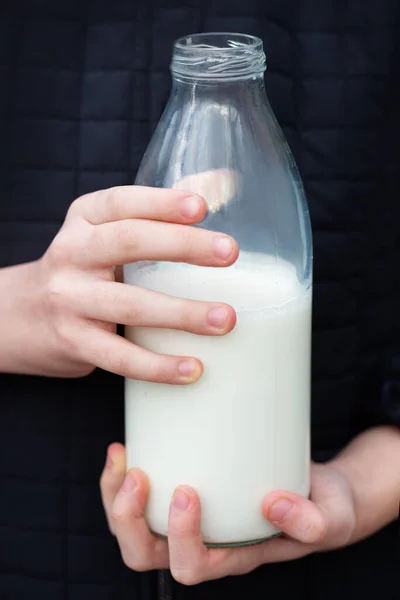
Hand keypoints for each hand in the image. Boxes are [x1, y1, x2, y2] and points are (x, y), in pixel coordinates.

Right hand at [22, 183, 237, 377]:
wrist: (20, 315)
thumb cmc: (84, 268)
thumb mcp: (107, 230)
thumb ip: (160, 210)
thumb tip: (224, 184)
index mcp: (85, 219)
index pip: (122, 202)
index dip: (162, 202)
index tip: (201, 206)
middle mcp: (72, 253)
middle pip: (128, 242)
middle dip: (182, 245)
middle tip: (229, 252)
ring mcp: (69, 300)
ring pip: (129, 304)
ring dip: (181, 313)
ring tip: (225, 319)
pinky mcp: (74, 342)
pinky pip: (120, 357)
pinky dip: (158, 365)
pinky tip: (192, 369)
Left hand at [100, 444, 356, 585]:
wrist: (317, 492)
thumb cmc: (322, 506)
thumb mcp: (330, 515)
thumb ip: (312, 521)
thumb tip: (273, 506)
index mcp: (235, 555)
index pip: (194, 565)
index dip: (180, 536)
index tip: (187, 489)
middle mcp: (205, 543)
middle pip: (147, 555)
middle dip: (130, 520)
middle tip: (138, 475)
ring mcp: (189, 522)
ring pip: (131, 528)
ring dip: (115, 496)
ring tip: (120, 455)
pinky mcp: (181, 495)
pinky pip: (137, 498)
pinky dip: (120, 477)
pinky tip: (125, 447)